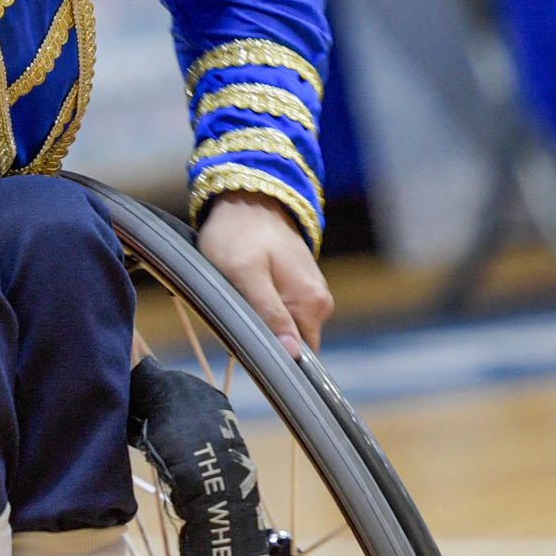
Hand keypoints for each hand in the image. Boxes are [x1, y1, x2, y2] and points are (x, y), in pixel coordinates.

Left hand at [198, 192, 331, 356]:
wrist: (247, 197)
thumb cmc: (238, 235)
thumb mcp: (244, 275)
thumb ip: (269, 313)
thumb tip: (292, 354)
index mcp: (311, 304)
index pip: (300, 357)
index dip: (274, 359)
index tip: (247, 346)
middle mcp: (319, 302)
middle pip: (293, 344)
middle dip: (265, 338)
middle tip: (236, 316)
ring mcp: (311, 292)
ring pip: (286, 327)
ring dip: (262, 323)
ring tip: (240, 298)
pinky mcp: (301, 285)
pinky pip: (284, 311)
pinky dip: (264, 308)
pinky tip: (249, 290)